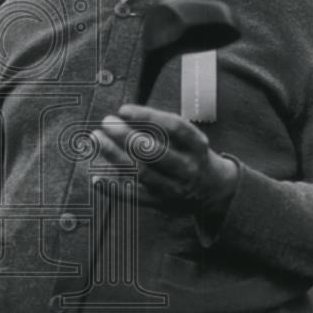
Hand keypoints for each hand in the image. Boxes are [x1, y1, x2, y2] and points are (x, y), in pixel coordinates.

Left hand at [92, 104, 238, 220]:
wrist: (216, 192)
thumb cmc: (193, 156)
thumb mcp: (190, 139)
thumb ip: (162, 128)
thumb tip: (123, 115)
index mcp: (198, 146)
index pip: (174, 127)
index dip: (147, 116)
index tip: (123, 109)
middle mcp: (188, 168)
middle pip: (154, 151)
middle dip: (125, 135)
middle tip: (106, 122)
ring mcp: (174, 189)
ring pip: (141, 172)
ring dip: (115, 155)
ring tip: (97, 139)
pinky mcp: (161, 204)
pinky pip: (134, 197)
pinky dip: (113, 188)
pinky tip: (96, 177)